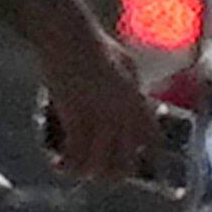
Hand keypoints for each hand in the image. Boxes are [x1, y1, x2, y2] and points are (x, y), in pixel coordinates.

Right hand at [36, 42, 156, 183]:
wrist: (68, 38)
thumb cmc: (95, 44)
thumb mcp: (127, 63)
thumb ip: (133, 86)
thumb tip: (136, 96)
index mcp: (137, 101)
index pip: (151, 139)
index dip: (148, 155)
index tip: (143, 162)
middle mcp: (122, 115)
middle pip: (124, 161)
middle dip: (114, 174)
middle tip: (104, 174)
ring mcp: (98, 119)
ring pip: (97, 163)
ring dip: (87, 172)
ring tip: (79, 172)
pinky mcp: (74, 118)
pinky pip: (74, 153)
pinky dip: (67, 164)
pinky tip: (60, 165)